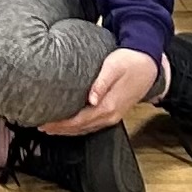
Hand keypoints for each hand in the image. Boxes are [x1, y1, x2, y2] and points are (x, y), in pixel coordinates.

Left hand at [45, 47, 159, 134]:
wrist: (149, 64)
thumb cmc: (130, 61)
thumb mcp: (113, 67)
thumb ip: (101, 83)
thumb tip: (91, 99)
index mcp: (109, 106)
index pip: (80, 120)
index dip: (62, 124)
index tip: (46, 123)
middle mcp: (111, 115)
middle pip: (82, 128)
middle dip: (61, 129)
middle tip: (42, 126)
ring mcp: (114, 115)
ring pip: (87, 128)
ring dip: (69, 130)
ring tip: (52, 127)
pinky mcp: (115, 111)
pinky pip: (93, 124)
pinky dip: (80, 126)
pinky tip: (71, 123)